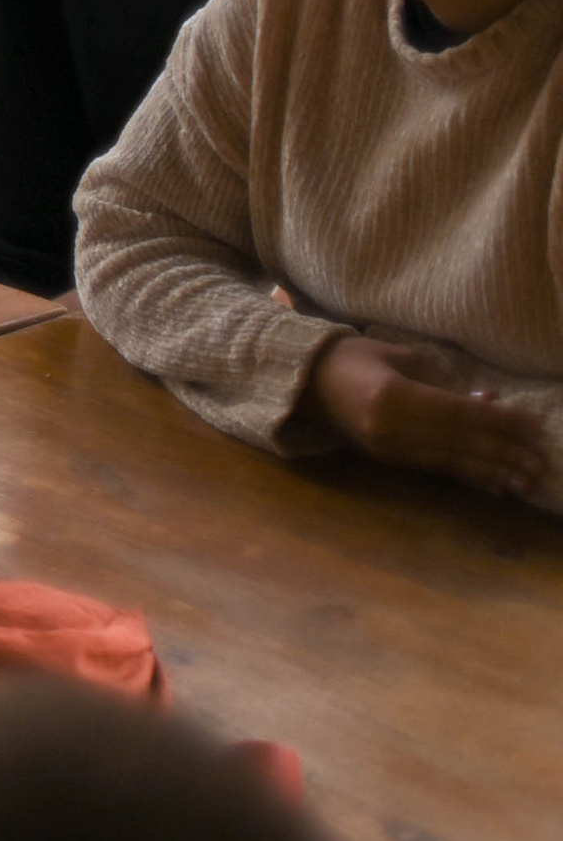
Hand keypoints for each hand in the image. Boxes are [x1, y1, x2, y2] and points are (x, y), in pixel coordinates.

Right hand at [304, 335, 549, 502]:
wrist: (300, 383)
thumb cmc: (347, 358)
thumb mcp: (394, 355)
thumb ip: (440, 379)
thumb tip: (486, 400)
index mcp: (395, 396)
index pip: (460, 412)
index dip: (500, 421)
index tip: (533, 426)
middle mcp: (394, 428)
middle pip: (461, 442)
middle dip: (504, 452)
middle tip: (539, 462)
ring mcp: (390, 448)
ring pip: (452, 462)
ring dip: (493, 472)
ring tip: (526, 480)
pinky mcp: (388, 461)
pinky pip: (436, 470)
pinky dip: (468, 477)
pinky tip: (494, 485)